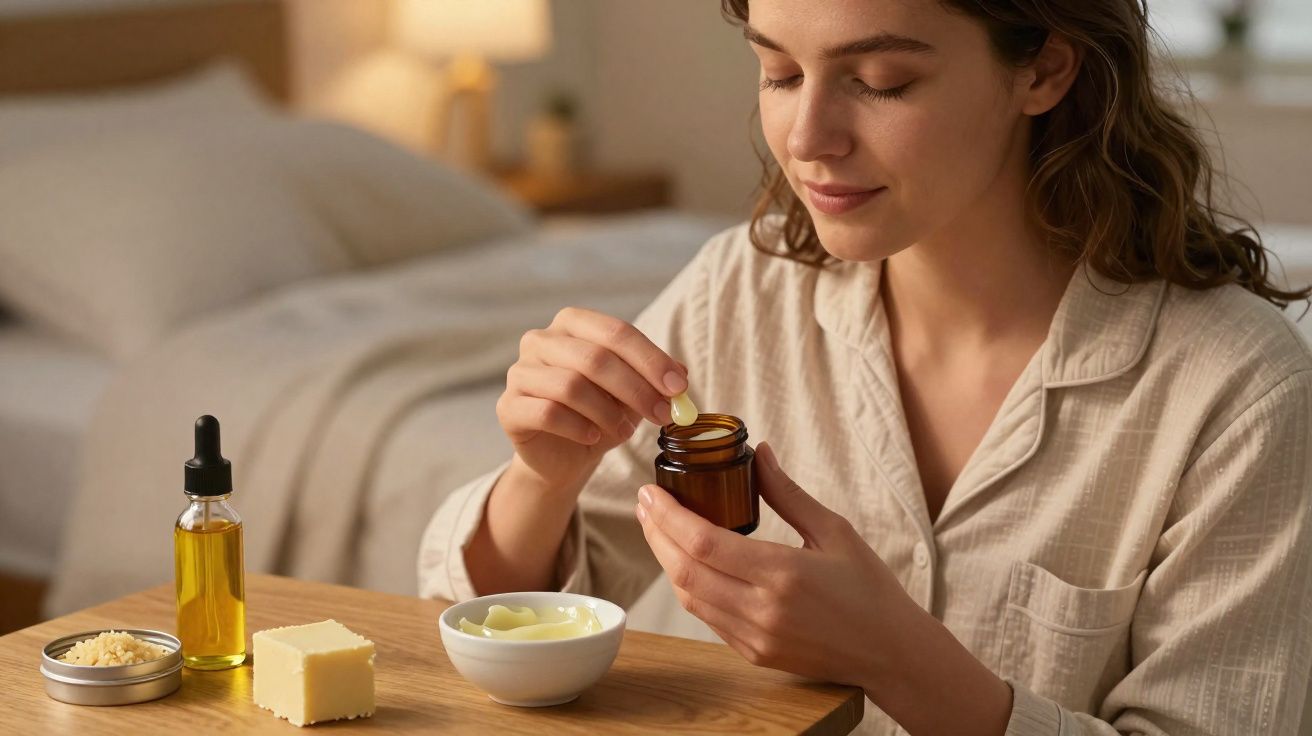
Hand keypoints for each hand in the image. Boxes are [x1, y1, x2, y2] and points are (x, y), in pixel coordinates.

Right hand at [498, 307, 687, 492]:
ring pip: (571, 386)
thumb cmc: (599, 414)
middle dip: (636, 389)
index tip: (679, 387)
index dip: (651, 359)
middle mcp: (540, 339)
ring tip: (625, 431)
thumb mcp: (633, 393)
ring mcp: (519, 371)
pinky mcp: (508, 406)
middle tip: (662, 415)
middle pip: (595, 358)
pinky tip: (593, 438)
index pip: (616, 332)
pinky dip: (578, 427)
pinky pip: (548, 413)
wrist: (562, 456)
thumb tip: (681, 374)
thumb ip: (655, 378)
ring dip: (607, 413)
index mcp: (573, 324)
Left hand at [634, 441, 919, 688]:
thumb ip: (788, 494)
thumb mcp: (835, 530)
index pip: (703, 542)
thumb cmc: (869, 588)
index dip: (668, 516)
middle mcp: (762, 609)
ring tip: (659, 528)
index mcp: (783, 573)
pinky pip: (706, 617)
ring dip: (666, 560)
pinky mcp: (753, 652)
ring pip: (689, 596)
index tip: (651, 492)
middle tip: (646, 504)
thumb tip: (759, 453)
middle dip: (656, 534)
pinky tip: (687, 561)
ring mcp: (755, 636)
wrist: (890, 652)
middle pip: (685, 569)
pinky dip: (689, 586)